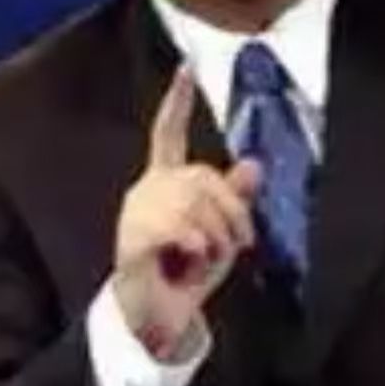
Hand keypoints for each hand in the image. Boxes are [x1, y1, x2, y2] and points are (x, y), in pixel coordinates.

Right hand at [111, 64, 261, 358]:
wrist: (159, 318)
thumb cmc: (187, 273)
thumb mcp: (222, 233)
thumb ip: (234, 199)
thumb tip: (253, 163)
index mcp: (165, 182)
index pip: (168, 133)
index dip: (177, 101)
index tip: (187, 67)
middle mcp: (147, 190)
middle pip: (203, 177)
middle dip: (232, 213)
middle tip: (237, 244)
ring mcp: (136, 213)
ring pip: (194, 204)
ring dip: (216, 236)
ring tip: (206, 259)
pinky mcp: (131, 240)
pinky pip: (178, 229)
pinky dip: (195, 246)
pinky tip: (190, 259)